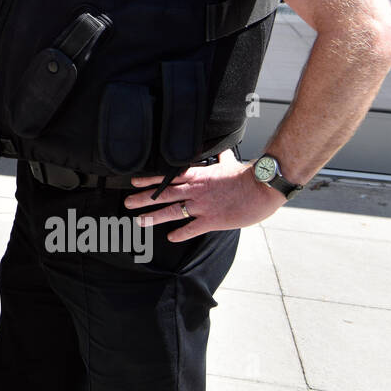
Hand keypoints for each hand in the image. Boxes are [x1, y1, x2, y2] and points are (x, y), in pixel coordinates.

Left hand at [122, 149, 286, 242]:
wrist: (262, 187)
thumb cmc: (247, 176)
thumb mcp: (230, 163)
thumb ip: (221, 160)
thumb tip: (221, 153)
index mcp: (198, 175)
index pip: (168, 176)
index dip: (149, 180)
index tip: (134, 182)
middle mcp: (195, 190)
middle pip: (163, 194)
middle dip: (143, 198)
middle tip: (128, 203)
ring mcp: (202, 205)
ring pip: (172, 211)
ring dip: (154, 216)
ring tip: (140, 220)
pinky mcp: (212, 220)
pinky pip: (191, 228)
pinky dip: (180, 233)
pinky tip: (170, 238)